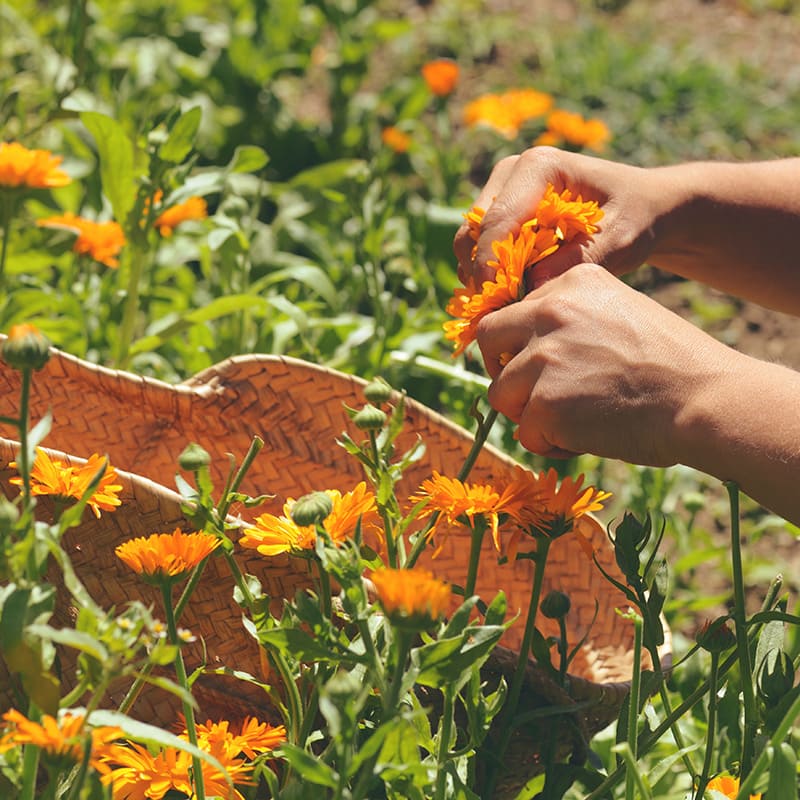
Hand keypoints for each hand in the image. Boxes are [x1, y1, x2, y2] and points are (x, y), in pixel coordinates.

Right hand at [454, 146, 664, 287]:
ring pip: (469, 239)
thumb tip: (531, 286)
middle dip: (483, 272)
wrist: (640, 206)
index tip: (498, 303)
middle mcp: (512, 171)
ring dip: (482, 274)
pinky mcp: (499, 210)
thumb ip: (577, 261)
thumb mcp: (618, 241)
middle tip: (503, 309)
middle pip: (475, 228)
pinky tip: (512, 294)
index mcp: (540, 167)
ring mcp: (502, 189)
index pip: (499, 219)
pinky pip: (477, 246)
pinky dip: (487, 272)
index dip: (491, 265)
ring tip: (509, 303)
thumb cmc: (634, 218)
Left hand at [476, 263, 736, 465]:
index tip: (536, 365)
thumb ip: (569, 321)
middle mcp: (550, 310)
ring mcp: (544, 356)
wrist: (706, 400)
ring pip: (500, 393)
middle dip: (502, 370)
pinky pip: (525, 433)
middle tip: (531, 394)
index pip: (511, 310)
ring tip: (571, 422)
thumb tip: (520, 349)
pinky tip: (584, 440)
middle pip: (487, 340)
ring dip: (528, 414)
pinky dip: (549, 445)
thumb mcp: (618, 314)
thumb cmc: (670, 366)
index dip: (517, 344)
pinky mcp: (545, 402)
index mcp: (571, 283)